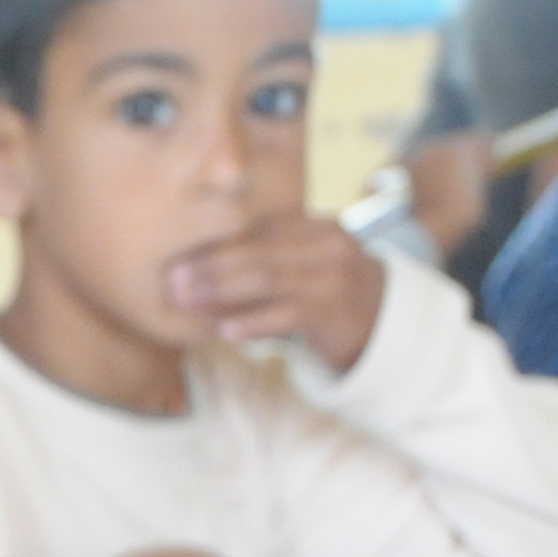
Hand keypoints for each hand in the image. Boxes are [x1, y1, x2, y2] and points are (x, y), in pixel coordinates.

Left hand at [164, 212, 385, 371]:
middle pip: (258, 250)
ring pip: (267, 279)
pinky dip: (253, 322)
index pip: (258, 226)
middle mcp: (326, 244)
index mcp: (315, 225)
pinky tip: (224, 331)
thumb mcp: (301, 263)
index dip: (215, 242)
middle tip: (173, 279)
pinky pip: (286, 314)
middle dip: (210, 265)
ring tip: (187, 302)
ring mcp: (333, 276)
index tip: (178, 255)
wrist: (384, 322)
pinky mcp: (335, 311)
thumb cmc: (325, 293)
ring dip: (221, 291)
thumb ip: (262, 257)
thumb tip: (195, 268)